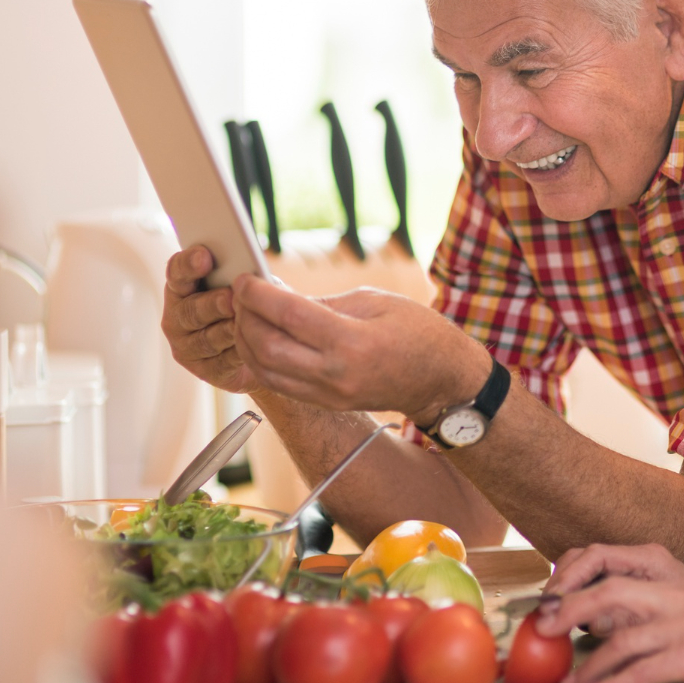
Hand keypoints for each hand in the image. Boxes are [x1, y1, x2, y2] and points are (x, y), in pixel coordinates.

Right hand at [161, 246, 261, 393]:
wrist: (261, 347)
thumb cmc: (248, 307)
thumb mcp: (247, 285)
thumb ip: (241, 277)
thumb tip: (251, 274)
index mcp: (183, 288)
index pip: (177, 272)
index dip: (189, 264)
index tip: (204, 256)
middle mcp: (178, 317)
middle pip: (191, 310)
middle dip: (212, 303)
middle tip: (230, 297)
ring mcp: (188, 346)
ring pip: (207, 339)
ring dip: (228, 330)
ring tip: (245, 322)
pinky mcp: (205, 371)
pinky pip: (222, 362)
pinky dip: (238, 353)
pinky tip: (251, 344)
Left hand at [230, 273, 490, 421]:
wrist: (443, 381)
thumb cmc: (419, 333)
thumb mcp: (376, 302)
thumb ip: (324, 302)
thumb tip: (280, 296)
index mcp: (352, 342)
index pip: (288, 315)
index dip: (257, 294)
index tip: (244, 278)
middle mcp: (335, 374)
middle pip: (266, 347)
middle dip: (243, 318)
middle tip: (240, 295)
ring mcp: (329, 395)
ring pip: (265, 371)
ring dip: (246, 341)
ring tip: (246, 315)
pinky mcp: (326, 403)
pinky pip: (279, 384)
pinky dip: (261, 360)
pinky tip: (259, 339)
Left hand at [537, 577, 683, 682]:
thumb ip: (661, 618)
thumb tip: (618, 635)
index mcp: (673, 587)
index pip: (614, 579)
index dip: (578, 592)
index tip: (553, 611)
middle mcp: (675, 600)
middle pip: (608, 597)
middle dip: (570, 612)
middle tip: (544, 632)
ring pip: (621, 640)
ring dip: (589, 665)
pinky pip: (642, 672)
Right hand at [543, 543, 683, 627]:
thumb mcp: (661, 623)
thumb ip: (625, 620)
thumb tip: (591, 623)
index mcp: (648, 559)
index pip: (596, 556)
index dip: (570, 578)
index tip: (554, 602)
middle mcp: (637, 559)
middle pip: (583, 557)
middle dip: (560, 582)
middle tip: (545, 610)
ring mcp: (631, 569)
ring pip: (583, 568)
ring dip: (565, 589)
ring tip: (553, 614)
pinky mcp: (628, 585)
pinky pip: (593, 582)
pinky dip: (577, 595)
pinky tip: (569, 616)